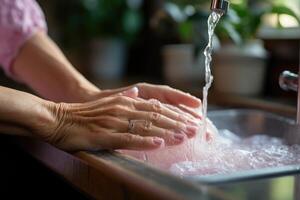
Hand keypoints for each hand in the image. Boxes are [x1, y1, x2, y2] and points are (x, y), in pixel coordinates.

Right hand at [39, 88, 198, 150]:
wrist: (58, 118)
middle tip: (194, 129)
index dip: (175, 112)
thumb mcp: (106, 100)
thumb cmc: (83, 112)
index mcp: (124, 101)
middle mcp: (122, 108)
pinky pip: (127, 138)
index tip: (189, 119)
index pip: (156, 106)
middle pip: (155, 114)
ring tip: (183, 136)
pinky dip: (144, 140)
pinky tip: (158, 143)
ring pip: (145, 125)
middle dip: (177, 122)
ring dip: (166, 131)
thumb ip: (124, 97)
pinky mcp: (104, 134)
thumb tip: (136, 92)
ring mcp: (113, 121)